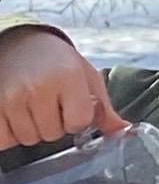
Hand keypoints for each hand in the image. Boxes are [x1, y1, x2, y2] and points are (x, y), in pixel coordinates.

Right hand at [0, 28, 123, 152]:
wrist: (20, 44)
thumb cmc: (57, 62)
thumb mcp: (86, 76)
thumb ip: (103, 107)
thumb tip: (122, 131)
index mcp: (68, 77)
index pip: (79, 122)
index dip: (78, 118)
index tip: (72, 104)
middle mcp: (38, 87)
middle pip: (53, 134)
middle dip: (54, 124)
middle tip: (49, 103)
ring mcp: (12, 97)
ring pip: (29, 139)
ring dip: (33, 129)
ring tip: (32, 106)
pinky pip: (4, 140)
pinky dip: (10, 134)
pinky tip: (16, 115)